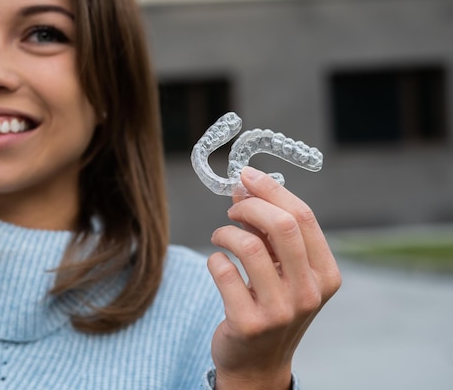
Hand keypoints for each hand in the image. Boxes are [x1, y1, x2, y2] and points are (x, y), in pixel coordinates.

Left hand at [207, 166, 341, 389]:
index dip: (272, 189)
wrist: (257, 363)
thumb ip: (269, 231)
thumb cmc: (271, 306)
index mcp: (325, 274)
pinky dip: (214, 258)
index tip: (247, 175)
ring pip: (248, 246)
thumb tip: (245, 186)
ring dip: (226, 232)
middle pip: (282, 225)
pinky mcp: (248, 323)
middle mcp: (309, 293)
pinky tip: (216, 262)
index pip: (303, 217)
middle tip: (232, 206)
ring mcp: (280, 311)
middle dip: (250, 204)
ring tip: (220, 236)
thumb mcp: (282, 270)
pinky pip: (223, 271)